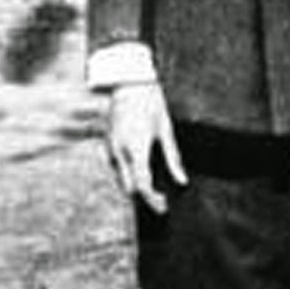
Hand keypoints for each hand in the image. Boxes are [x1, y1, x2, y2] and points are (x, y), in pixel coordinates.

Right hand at [106, 82, 187, 213]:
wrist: (128, 82)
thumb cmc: (151, 103)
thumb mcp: (166, 130)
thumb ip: (173, 158)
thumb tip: (182, 181)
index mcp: (136, 149)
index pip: (142, 186)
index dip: (152, 200)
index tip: (163, 207)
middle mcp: (119, 152)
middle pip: (128, 187)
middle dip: (143, 196)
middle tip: (161, 198)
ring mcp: (110, 147)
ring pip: (120, 178)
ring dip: (134, 184)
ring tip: (154, 185)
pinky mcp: (107, 143)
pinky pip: (116, 166)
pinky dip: (128, 172)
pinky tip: (141, 168)